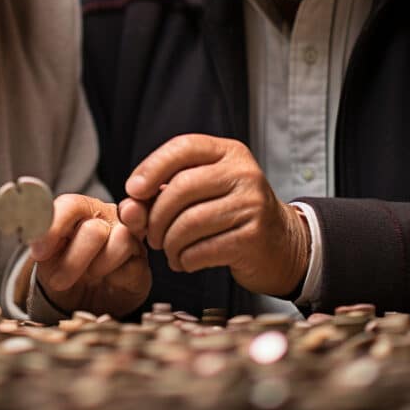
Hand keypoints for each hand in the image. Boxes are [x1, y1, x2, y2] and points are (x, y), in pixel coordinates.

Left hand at [27, 194, 149, 317]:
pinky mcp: (141, 262)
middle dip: (73, 261)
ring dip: (96, 267)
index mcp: (80, 209)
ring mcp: (128, 237)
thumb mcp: (45, 255)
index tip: (38, 254)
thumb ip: (40, 236)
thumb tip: (28, 225)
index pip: (70, 205)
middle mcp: (107, 217)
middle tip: (58, 280)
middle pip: (94, 229)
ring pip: (120, 240)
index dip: (54, 228)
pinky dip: (115, 278)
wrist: (81, 300)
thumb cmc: (62, 268)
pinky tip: (108, 281)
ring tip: (88, 277)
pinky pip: (133, 265)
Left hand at [121, 134, 309, 295]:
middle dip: (156, 216)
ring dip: (169, 243)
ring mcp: (252, 204)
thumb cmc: (230, 214)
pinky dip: (185, 259)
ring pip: (189, 222)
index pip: (183, 147)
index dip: (152, 167)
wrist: (280, 243)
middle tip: (151, 235)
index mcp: (229, 153)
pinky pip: (203, 249)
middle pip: (181, 188)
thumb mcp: (203, 191)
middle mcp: (244, 173)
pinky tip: (185, 261)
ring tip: (169, 250)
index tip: (134, 191)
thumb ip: (164, 193)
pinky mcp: (253, 237)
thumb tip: (129, 207)